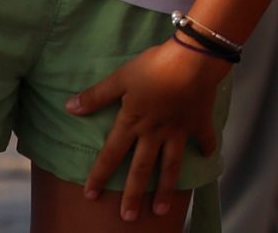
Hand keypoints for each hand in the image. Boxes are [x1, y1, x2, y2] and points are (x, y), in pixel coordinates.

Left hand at [70, 37, 226, 221]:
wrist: (195, 59)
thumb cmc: (155, 65)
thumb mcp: (121, 77)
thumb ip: (97, 95)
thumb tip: (70, 107)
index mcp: (132, 123)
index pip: (111, 155)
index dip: (99, 175)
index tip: (91, 195)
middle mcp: (154, 133)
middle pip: (141, 169)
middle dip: (133, 195)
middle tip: (128, 218)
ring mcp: (178, 130)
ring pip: (170, 165)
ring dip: (165, 188)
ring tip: (161, 209)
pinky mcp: (199, 121)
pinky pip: (203, 138)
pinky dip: (206, 147)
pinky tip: (208, 156)